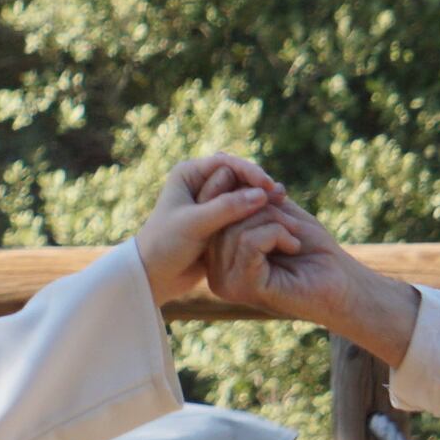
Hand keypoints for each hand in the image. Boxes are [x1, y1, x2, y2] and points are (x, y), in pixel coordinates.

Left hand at [131, 155, 293, 306]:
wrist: (155, 276)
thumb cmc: (165, 246)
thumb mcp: (195, 225)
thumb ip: (227, 208)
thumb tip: (262, 194)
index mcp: (189, 174)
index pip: (226, 163)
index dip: (249, 171)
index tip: (267, 186)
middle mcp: (201, 184)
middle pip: (238, 176)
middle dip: (258, 184)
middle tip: (280, 195)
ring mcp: (211, 202)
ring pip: (243, 193)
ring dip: (261, 199)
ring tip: (283, 205)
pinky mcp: (219, 221)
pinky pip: (243, 211)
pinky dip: (257, 214)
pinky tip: (275, 219)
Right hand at [203, 194, 340, 316]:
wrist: (342, 283)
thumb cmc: (311, 248)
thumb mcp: (276, 212)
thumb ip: (249, 197)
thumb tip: (227, 173)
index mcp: (218, 254)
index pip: (210, 209)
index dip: (239, 190)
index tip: (275, 193)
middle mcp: (216, 271)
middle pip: (221, 218)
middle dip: (261, 207)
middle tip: (290, 222)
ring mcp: (227, 282)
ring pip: (235, 229)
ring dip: (274, 221)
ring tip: (293, 236)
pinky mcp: (245, 287)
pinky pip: (249, 242)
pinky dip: (277, 234)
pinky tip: (293, 246)